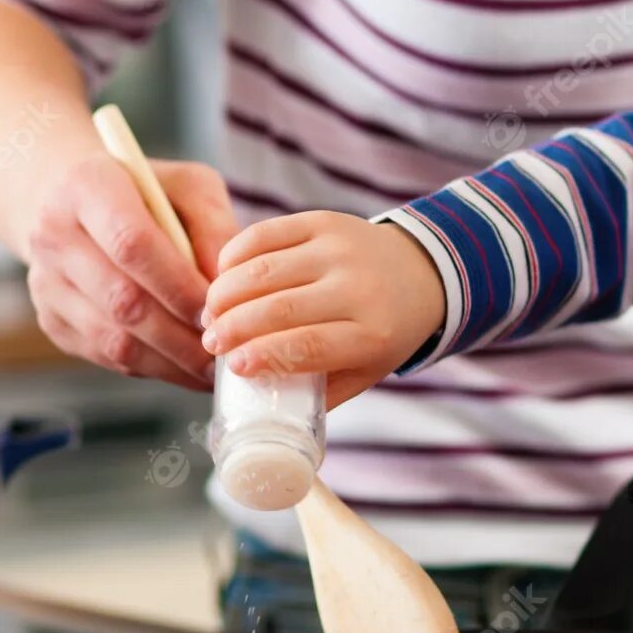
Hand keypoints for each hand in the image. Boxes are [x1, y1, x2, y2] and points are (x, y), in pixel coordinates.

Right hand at [22, 155, 238, 390]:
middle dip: (180, 334)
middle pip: (122, 300)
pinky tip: (184, 366)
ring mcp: (47, 284)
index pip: (131, 244)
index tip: (218, 310)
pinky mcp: (52, 320)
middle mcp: (55, 236)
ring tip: (211, 367)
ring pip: (112, 338)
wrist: (71, 202)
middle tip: (225, 351)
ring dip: (169, 360)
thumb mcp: (188, 185)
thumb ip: (213, 226)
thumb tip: (227, 285)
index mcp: (87, 186)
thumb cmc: (145, 191)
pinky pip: (104, 355)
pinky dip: (150, 367)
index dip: (178, 284)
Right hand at [200, 211, 446, 408]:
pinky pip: (266, 234)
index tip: (232, 366)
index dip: (263, 355)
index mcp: (372, 334)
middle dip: (233, 327)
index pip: (308, 346)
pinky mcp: (324, 221)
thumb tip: (258, 411)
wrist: (421, 272)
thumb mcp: (364, 372)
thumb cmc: (382, 332)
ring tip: (211, 313)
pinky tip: (223, 276)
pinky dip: (235, 254)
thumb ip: (319, 392)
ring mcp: (341, 249)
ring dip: (226, 293)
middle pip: (279, 308)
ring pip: (265, 270)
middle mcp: (359, 288)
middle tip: (212, 341)